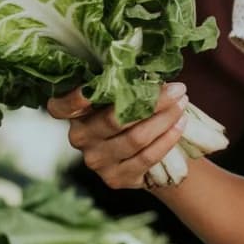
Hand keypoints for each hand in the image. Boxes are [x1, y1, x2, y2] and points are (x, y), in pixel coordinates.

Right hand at [47, 83, 187, 190]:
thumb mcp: (118, 99)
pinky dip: (167, 139)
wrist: (140, 156)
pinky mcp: (115, 178)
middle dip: (151, 101)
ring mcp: (96, 161)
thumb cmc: (128, 114)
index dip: (73, 99)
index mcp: (74, 114)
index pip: (61, 107)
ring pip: (135, 138)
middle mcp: (80, 138)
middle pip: (114, 119)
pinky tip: (180, 125)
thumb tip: (151, 65)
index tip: (91, 88)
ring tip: (182, 103)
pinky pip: (146, 158)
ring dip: (164, 119)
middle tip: (177, 89)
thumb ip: (123, 84)